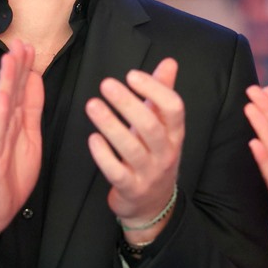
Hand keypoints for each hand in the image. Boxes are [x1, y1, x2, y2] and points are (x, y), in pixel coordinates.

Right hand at [0, 41, 43, 255]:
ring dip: (5, 82)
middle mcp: (0, 126)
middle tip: (21, 43)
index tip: (30, 47)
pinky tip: (1, 96)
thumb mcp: (30, 137)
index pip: (19, 90)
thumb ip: (32, 110)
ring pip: (0, 105)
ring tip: (10, 60)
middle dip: (15, 67)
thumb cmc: (10, 176)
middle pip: (9, 91)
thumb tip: (35, 81)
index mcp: (13, 122)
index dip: (25, 69)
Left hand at [86, 58, 183, 234]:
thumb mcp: (163, 127)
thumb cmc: (154, 156)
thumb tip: (169, 62)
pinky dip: (104, 154)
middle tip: (106, 84)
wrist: (152, 204)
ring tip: (92, 105)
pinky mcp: (130, 188)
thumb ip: (163, 93)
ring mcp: (149, 173)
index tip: (132, 75)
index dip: (154, 89)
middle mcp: (166, 152)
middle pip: (151, 125)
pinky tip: (93, 138)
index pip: (174, 108)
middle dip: (128, 103)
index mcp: (175, 134)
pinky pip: (116, 171)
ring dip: (110, 124)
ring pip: (131, 147)